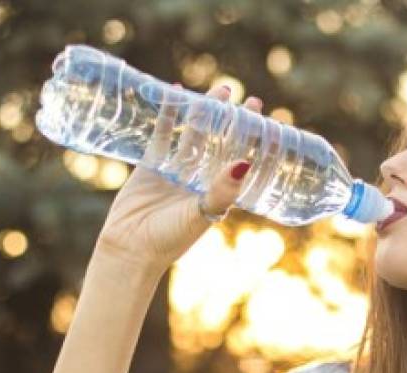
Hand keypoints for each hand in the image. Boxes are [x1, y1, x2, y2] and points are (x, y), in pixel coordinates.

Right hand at [94, 82, 260, 273]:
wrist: (130, 249)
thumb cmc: (170, 239)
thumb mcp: (202, 214)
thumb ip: (222, 190)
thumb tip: (246, 161)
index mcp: (219, 194)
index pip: (245, 163)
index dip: (260, 145)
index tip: (275, 123)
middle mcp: (200, 181)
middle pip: (223, 144)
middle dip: (237, 123)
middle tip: (251, 100)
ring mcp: (176, 171)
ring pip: (195, 135)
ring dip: (206, 112)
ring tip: (221, 89)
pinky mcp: (150, 165)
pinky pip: (162, 135)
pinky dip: (168, 114)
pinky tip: (175, 92)